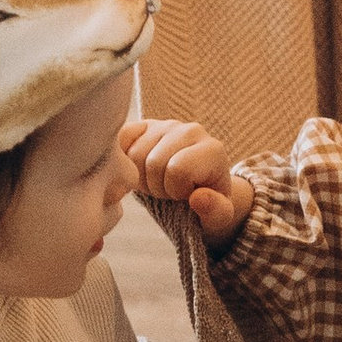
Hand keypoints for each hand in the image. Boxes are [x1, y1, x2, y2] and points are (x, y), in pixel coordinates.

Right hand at [121, 115, 253, 247]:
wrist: (197, 188)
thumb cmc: (207, 203)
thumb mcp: (219, 217)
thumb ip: (215, 211)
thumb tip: (199, 198)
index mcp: (213, 150)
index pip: (178, 170)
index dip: (175, 191)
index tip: (184, 196)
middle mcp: (191, 130)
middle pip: (154, 162)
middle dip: (157, 187)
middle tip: (167, 192)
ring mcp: (166, 125)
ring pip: (135, 153)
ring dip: (140, 177)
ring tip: (156, 182)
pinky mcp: (146, 124)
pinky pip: (123, 136)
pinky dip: (123, 158)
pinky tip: (138, 169)